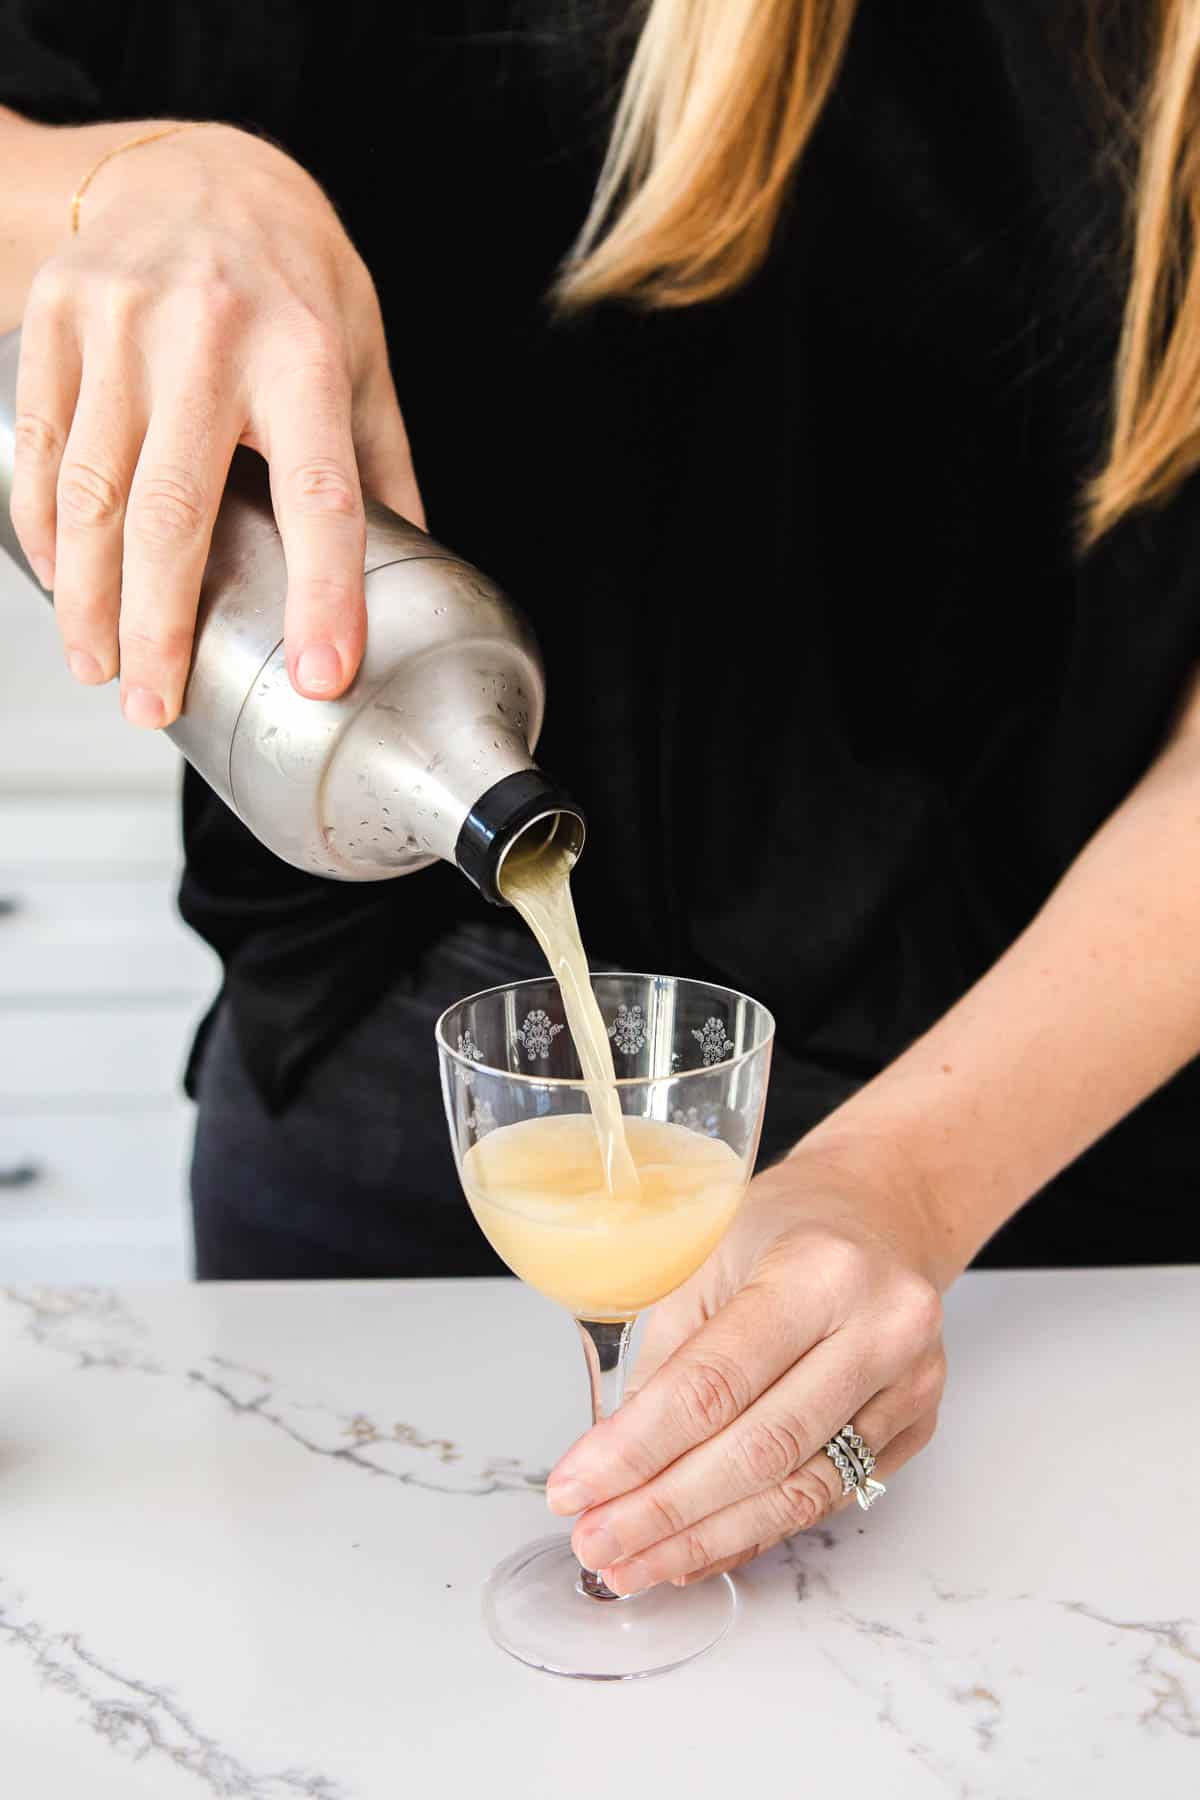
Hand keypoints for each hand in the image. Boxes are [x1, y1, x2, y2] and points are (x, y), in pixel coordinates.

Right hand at [8, 122, 422, 726]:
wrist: (191, 166)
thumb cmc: (291, 278)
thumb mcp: (360, 355)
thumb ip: (381, 465)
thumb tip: (419, 571)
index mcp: (304, 354)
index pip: (322, 495)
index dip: (325, 593)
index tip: (321, 676)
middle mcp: (208, 334)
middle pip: (175, 510)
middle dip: (161, 625)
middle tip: (156, 706)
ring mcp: (120, 323)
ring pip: (92, 490)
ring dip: (88, 598)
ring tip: (103, 670)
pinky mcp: (57, 319)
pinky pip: (40, 448)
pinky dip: (45, 531)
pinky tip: (64, 586)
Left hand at [545, 1148, 947, 1592]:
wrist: (882, 1211)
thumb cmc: (785, 1222)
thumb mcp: (706, 1255)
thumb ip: (665, 1356)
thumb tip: (611, 1460)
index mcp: (818, 1271)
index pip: (714, 1385)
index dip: (637, 1449)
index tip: (574, 1488)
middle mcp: (880, 1329)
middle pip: (758, 1450)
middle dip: (663, 1510)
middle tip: (595, 1542)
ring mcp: (910, 1385)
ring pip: (798, 1492)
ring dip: (704, 1539)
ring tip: (633, 1564)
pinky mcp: (918, 1427)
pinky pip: (827, 1499)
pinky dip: (754, 1531)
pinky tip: (696, 1551)